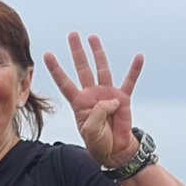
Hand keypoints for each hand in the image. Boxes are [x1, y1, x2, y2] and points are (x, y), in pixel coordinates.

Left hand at [43, 33, 145, 166]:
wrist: (115, 151)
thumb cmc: (98, 142)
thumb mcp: (91, 130)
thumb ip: (98, 113)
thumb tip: (112, 99)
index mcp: (79, 102)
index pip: (65, 83)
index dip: (56, 69)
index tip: (47, 54)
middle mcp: (92, 94)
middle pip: (82, 68)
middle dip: (77, 52)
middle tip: (72, 34)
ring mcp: (108, 94)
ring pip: (102, 69)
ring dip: (98, 53)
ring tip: (93, 37)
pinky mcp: (123, 98)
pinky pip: (130, 81)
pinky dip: (135, 69)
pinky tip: (139, 57)